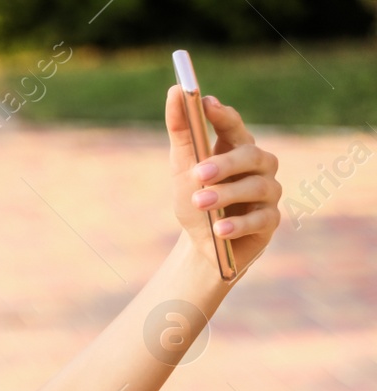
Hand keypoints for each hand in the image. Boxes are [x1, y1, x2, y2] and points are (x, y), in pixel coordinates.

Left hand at [165, 85, 280, 277]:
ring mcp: (268, 193)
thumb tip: (174, 90)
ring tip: (199, 203)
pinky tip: (219, 230)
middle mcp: (259, 166)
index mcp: (237, 149)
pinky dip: (238, 225)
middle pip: (249, 156)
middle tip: (198, 173)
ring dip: (226, 195)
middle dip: (224, 164)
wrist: (204, 246)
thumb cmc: (196, 200)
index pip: (234, 126)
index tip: (206, 104)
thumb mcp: (183, 168)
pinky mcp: (270, 221)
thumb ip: (181, 131)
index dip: (223, 115)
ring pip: (255, 186)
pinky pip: (260, 219)